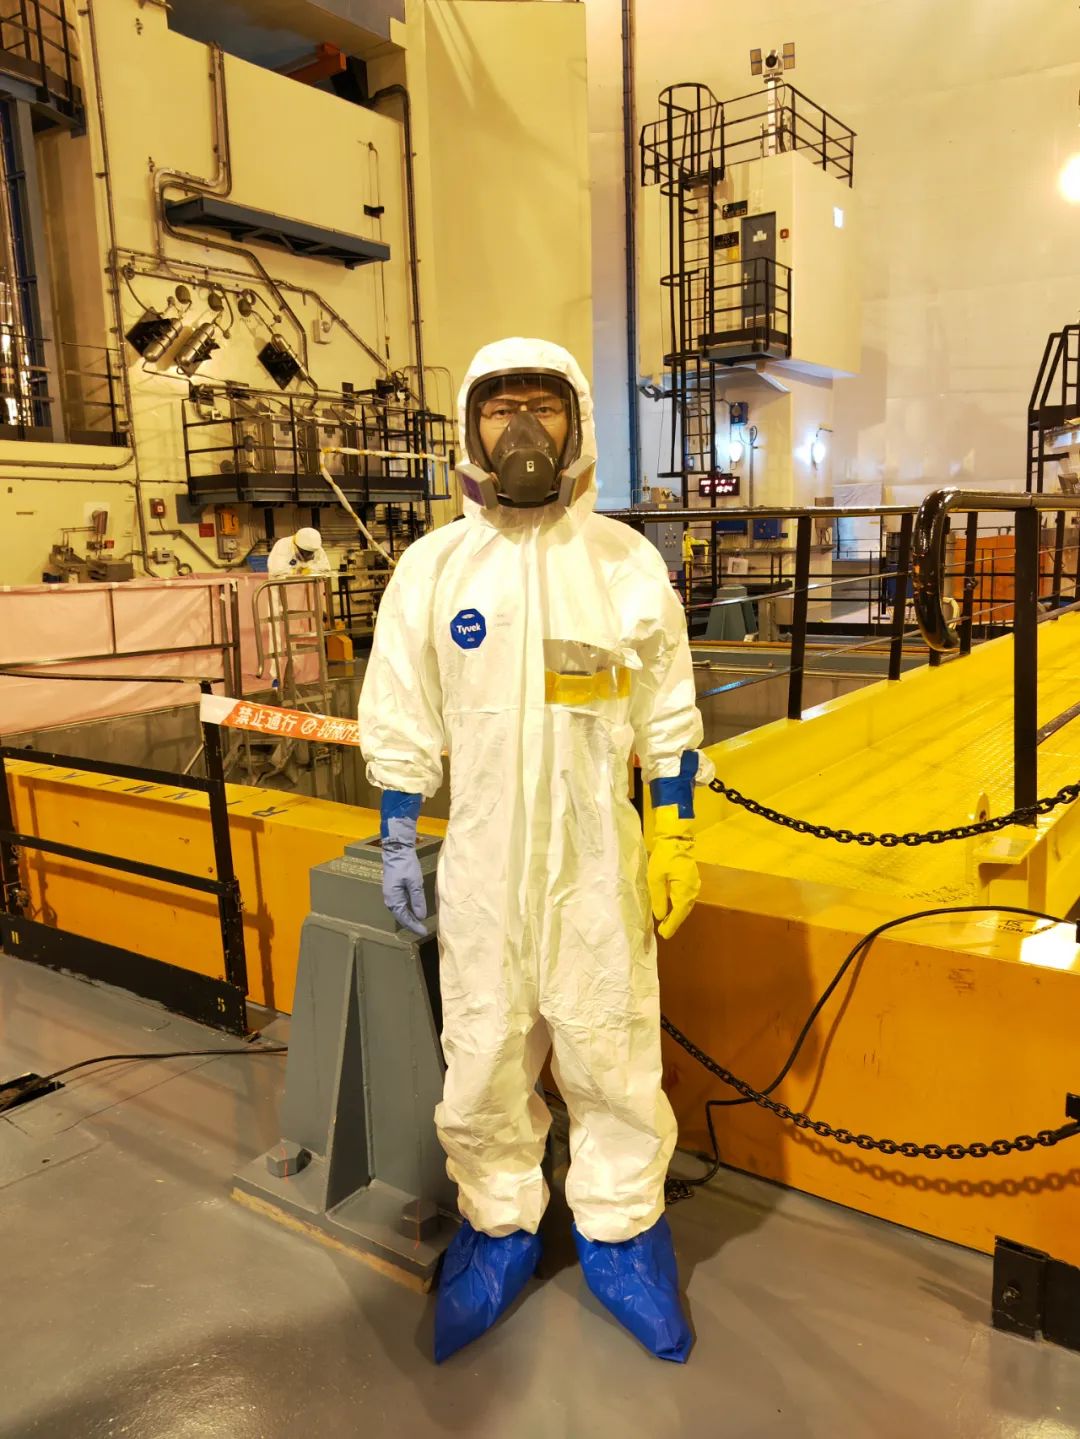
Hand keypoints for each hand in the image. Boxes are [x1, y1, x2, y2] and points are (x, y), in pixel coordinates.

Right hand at [382, 814, 427, 935]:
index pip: (404, 918)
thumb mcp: (414, 882)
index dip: (414, 926)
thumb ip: (417, 900)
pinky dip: (407, 910)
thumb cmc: (406, 865)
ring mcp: (390, 895)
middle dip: (411, 924)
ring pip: (400, 911)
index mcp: (394, 899)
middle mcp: (390, 899)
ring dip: (409, 918)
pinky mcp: (393, 890)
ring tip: (419, 924)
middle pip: (401, 916)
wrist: (396, 850)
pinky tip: (414, 911)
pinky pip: (400, 905)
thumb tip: (420, 916)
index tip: (424, 932)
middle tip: (423, 930)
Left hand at [647, 812, 700, 939]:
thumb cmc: (664, 856)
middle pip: (684, 910)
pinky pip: (686, 898)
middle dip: (675, 922)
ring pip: (686, 905)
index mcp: (684, 889)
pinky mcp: (691, 881)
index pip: (679, 912)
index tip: (664, 935)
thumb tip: (661, 916)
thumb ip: (659, 898)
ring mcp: (694, 885)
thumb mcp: (656, 877)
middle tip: (664, 933)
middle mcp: (693, 889)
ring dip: (677, 915)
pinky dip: (680, 906)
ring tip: (667, 924)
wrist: (675, 838)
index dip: (672, 925)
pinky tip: (673, 909)